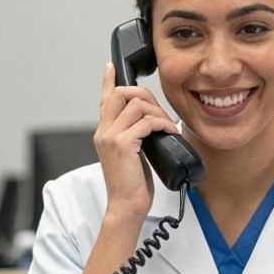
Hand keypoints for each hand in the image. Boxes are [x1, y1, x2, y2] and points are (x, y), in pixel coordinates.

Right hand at [95, 63, 178, 223]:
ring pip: (137, 106)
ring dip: (159, 113)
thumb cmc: (131, 185)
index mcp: (104, 133)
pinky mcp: (122, 144)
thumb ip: (133, 136)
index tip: (111, 67)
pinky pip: (146, 122)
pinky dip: (162, 124)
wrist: (126, 206)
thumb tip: (150, 122)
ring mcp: (111, 137)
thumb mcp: (130, 155)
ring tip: (168, 127)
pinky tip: (170, 132)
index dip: (107, 81)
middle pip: (121, 94)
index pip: (104, 100)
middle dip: (145, 95)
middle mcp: (103, 132)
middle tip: (160, 111)